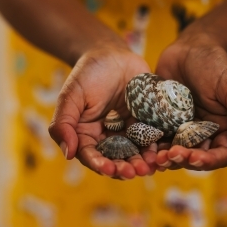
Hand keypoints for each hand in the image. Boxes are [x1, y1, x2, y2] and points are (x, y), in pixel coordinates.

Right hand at [48, 45, 157, 178]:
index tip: (108, 169)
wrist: (111, 54)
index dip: (100, 164)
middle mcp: (108, 137)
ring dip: (142, 162)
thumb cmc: (87, 73)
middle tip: (135, 172)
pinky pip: (151, 138)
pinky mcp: (145, 123)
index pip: (92, 156)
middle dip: (125, 168)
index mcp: (87, 135)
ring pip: (135, 152)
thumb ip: (64, 123)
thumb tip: (67, 154)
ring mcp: (128, 131)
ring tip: (150, 167)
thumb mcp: (71, 96)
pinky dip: (156, 147)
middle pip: (116, 159)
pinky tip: (162, 152)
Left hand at [154, 33, 226, 170]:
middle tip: (169, 156)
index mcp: (223, 130)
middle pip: (194, 158)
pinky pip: (156, 138)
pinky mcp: (162, 122)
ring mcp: (181, 129)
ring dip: (166, 158)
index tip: (193, 157)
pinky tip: (143, 146)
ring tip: (155, 156)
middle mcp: (202, 134)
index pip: (219, 155)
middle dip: (182, 160)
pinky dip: (151, 146)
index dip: (207, 161)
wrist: (190, 47)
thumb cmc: (215, 64)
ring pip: (174, 153)